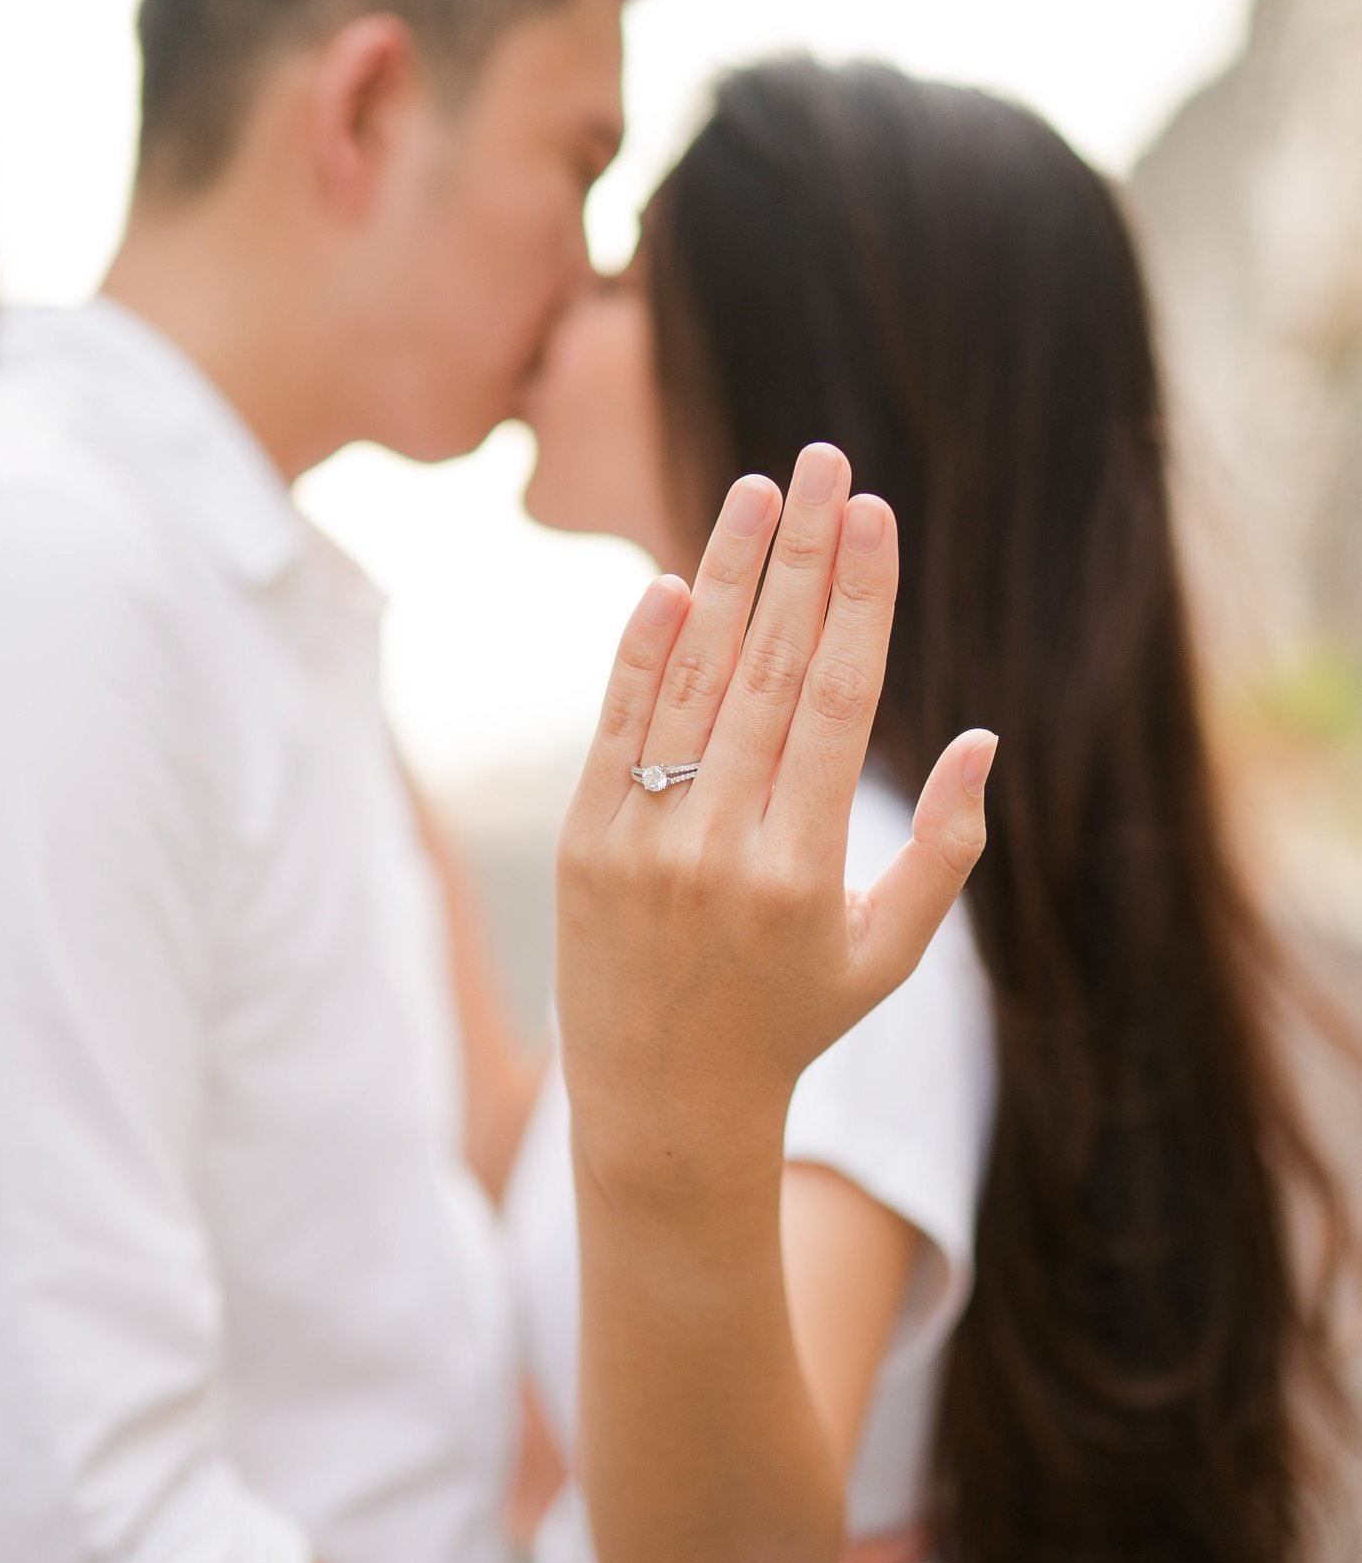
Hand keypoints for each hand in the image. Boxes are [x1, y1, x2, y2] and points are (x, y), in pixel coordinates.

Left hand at [557, 443, 994, 1187]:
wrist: (662, 1104)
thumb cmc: (792, 1022)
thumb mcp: (889, 955)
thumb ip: (943, 850)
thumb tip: (980, 737)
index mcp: (801, 872)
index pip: (834, 703)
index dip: (859, 601)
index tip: (875, 515)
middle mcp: (716, 848)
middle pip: (765, 669)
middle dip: (801, 556)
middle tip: (822, 458)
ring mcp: (640, 843)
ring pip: (689, 683)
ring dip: (725, 574)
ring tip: (757, 490)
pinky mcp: (583, 844)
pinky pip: (616, 728)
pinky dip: (640, 654)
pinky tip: (672, 581)